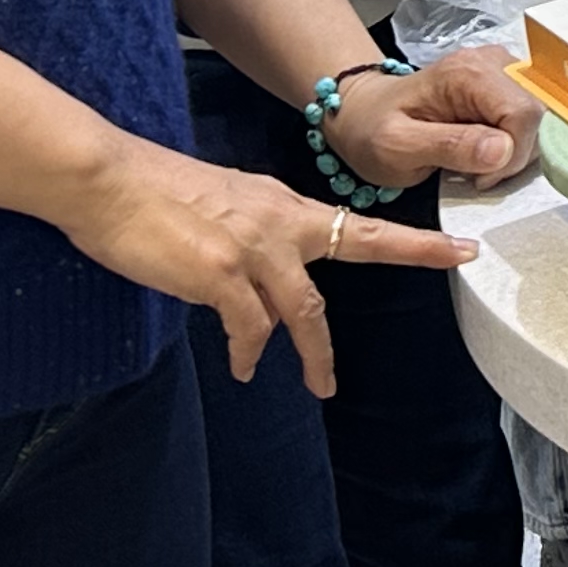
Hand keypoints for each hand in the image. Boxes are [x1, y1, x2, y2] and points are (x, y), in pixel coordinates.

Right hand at [52, 133, 471, 394]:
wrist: (111, 182)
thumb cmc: (155, 193)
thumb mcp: (224, 201)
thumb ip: (255, 230)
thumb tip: (262, 263)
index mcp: (281, 203)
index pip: (354, 222)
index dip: (409, 237)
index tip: (455, 244)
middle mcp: (279, 221)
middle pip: (357, 245)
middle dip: (411, 255)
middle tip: (456, 262)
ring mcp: (253, 248)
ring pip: (303, 309)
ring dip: (313, 353)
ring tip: (319, 385)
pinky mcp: (220, 274)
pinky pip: (250, 327)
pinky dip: (248, 351)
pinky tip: (242, 365)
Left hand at [320, 47, 539, 195]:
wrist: (363, 112)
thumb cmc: (373, 130)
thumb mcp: (398, 147)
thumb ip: (450, 146)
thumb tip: (502, 151)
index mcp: (468, 72)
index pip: (524, 114)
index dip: (511, 155)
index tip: (479, 178)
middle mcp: (494, 62)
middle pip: (538, 114)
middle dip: (515, 154)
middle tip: (477, 173)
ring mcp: (503, 70)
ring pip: (540, 117)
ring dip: (515, 150)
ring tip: (476, 162)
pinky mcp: (505, 84)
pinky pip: (529, 118)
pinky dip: (513, 143)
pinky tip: (484, 150)